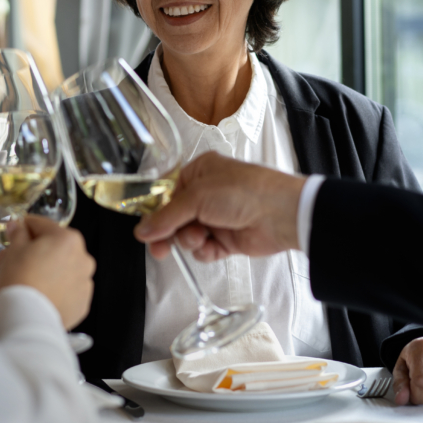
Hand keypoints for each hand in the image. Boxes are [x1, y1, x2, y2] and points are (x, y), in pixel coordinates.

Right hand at [0, 216, 95, 329]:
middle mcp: (83, 258)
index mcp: (67, 239)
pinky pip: (69, 289)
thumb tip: (17, 226)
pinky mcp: (82, 302)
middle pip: (57, 247)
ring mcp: (85, 281)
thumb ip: (18, 233)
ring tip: (33, 279)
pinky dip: (58, 289)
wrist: (29, 317)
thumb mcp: (15, 250)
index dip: (26, 227)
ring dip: (52, 269)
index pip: (43, 225)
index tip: (18, 231)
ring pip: (65, 268)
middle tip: (22, 259)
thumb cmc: (22, 280)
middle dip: (41, 250)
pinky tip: (43, 293)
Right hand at [133, 152, 306, 260]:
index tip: (145, 227)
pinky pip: (204, 249)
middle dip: (168, 233)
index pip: (166, 191)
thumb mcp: (198, 197)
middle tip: (160, 249)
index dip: (154, 210)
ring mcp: (217, 217)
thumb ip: (166, 216)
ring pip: (187, 234)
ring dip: (190, 239)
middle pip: (173, 217)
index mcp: (199, 172)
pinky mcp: (226, 239)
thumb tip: (140, 230)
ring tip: (202, 238)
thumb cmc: (242, 192)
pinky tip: (213, 247)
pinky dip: (205, 251)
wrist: (282, 214)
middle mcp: (206, 193)